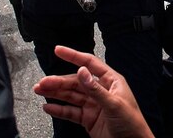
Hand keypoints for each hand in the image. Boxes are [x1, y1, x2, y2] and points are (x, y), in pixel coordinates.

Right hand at [33, 46, 154, 137]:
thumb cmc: (132, 123)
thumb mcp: (114, 104)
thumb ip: (95, 89)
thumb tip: (81, 72)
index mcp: (110, 81)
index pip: (89, 64)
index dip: (73, 56)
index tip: (59, 50)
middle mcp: (100, 91)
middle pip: (75, 82)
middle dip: (58, 81)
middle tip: (43, 82)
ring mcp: (93, 105)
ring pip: (71, 96)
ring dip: (55, 93)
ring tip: (40, 90)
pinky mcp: (89, 119)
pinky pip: (71, 112)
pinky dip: (59, 110)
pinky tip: (48, 107)